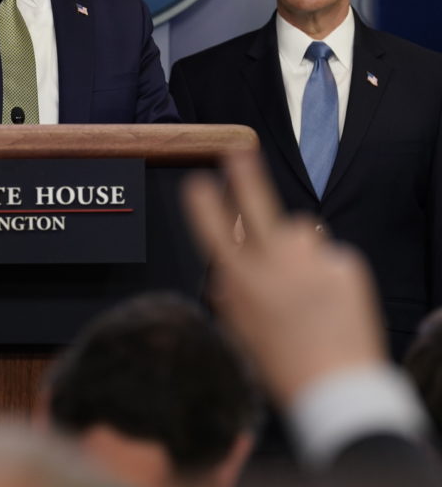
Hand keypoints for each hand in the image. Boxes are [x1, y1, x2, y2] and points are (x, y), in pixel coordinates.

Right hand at [182, 150, 385, 406]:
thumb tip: (223, 272)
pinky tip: (329, 301)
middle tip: (239, 153)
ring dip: (298, 243)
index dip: (203, 203)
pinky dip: (327, 271)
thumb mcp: (240, 330)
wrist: (337, 387)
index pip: (213, 229)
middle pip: (256, 205)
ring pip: (301, 229)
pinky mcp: (344, 265)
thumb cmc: (282, 365)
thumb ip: (229, 294)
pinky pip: (330, 256)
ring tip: (303, 278)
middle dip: (245, 176)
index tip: (197, 182)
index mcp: (241, 281)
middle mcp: (273, 263)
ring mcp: (311, 260)